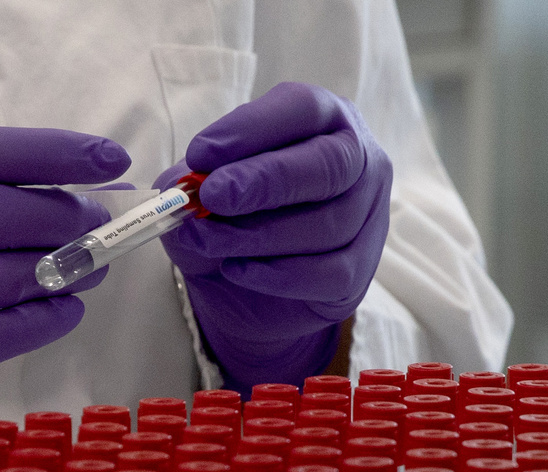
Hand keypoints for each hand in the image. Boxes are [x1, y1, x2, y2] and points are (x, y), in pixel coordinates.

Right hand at [0, 126, 129, 471]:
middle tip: (100, 231)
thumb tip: (73, 204)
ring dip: (69, 272)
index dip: (58, 151)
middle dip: (70, 219)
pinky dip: (49, 319)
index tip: (111, 159)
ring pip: (12, 273)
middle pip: (7, 211)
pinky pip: (6, 330)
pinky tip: (65, 313)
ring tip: (91, 273)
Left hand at [158, 82, 391, 393]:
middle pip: (328, 165)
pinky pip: (330, 272)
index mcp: (324, 120)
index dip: (252, 128)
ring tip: (210, 241)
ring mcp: (369, 216)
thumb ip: (192, 186)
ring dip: (259, 235)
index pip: (302, 108)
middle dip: (265, 181)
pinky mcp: (361, 270)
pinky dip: (278, 274)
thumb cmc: (234, 217)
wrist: (248, 287)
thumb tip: (179, 189)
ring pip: (328, 224)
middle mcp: (360, 160)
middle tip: (212, 196)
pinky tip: (237, 269)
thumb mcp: (203, 194)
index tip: (200, 154)